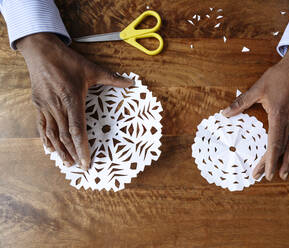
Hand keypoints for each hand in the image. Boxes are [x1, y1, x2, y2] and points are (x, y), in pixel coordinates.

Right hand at [17, 33, 132, 169]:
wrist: (41, 50)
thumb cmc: (67, 60)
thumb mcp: (91, 69)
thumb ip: (112, 78)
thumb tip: (131, 83)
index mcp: (72, 98)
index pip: (77, 128)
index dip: (81, 147)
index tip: (86, 160)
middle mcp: (58, 105)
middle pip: (65, 135)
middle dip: (73, 153)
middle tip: (79, 166)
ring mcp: (46, 106)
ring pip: (52, 133)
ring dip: (60, 150)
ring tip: (67, 162)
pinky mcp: (38, 104)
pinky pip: (41, 125)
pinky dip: (45, 139)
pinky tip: (49, 149)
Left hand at [222, 46, 288, 180]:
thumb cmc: (278, 76)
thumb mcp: (257, 88)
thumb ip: (240, 103)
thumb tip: (224, 113)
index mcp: (279, 116)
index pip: (274, 144)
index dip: (269, 160)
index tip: (264, 173)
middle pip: (283, 148)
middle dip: (274, 164)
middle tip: (265, 177)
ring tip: (283, 174)